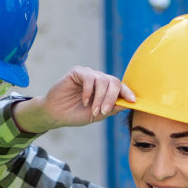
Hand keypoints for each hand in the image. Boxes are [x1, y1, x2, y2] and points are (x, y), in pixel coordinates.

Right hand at [13, 67, 134, 134]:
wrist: (56, 114)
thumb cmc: (76, 114)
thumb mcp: (97, 115)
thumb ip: (112, 108)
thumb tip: (128, 103)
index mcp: (105, 89)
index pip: (120, 87)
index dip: (127, 92)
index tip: (132, 101)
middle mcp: (99, 79)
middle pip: (114, 82)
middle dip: (111, 98)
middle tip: (104, 111)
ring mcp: (88, 74)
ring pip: (103, 80)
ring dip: (100, 97)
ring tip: (93, 110)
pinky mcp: (77, 72)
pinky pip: (89, 77)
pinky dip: (89, 91)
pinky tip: (84, 101)